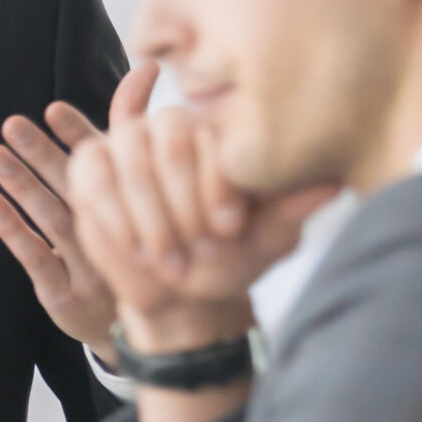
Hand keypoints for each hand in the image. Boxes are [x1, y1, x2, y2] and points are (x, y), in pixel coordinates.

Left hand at [0, 62, 164, 366]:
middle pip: (77, 186)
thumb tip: (147, 65)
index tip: (52, 109)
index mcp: (134, 199)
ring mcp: (93, 264)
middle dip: (42, 153)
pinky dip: (14, 229)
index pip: (107, 161)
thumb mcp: (139, 177)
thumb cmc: (138, 231)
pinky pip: (37, 258)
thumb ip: (132, 122)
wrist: (160, 317)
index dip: (79, 135)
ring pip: (55, 219)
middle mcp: (117, 230)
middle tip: (11, 124)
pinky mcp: (67, 294)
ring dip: (23, 185)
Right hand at [63, 100, 336, 355]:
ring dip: (150, 216)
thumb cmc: (228, 259)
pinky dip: (116, 218)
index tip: (228, 228)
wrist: (181, 294)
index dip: (217, 184)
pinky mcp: (90, 169)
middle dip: (182, 201)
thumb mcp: (267, 240)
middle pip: (168, 137)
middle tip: (197, 249)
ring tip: (169, 260)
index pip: (212, 136)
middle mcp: (170, 127)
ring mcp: (125, 144)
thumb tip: (331, 183)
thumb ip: (290, 209)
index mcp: (217, 137)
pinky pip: (94, 180)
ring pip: (130, 157)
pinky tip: (138, 250)